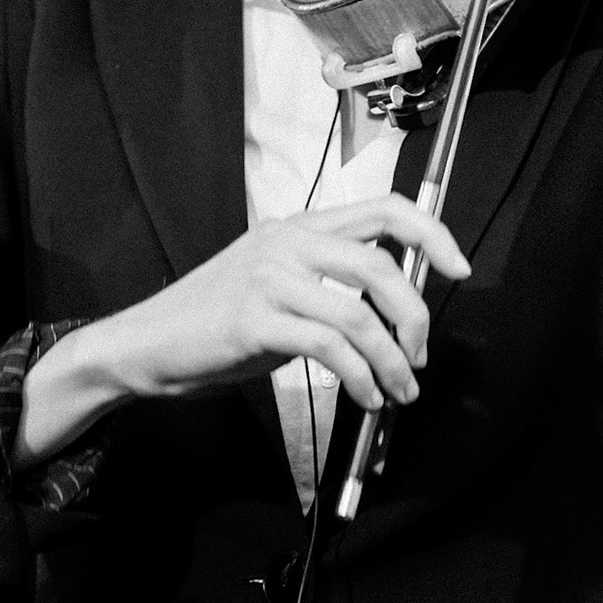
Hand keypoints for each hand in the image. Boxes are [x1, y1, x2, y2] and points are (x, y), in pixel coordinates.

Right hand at [92, 194, 469, 412]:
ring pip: (359, 312)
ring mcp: (269, 278)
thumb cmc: (214, 321)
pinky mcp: (255, 320)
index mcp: (298, 226)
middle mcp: (287, 242)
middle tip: (421, 354)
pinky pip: (330, 348)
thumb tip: (393, 309)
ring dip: (391, 360)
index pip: (385, 207)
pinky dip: (359, 377)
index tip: (459, 267)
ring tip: (398, 390)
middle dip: (416, 316)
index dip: (432, 233)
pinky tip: (364, 395)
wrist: (144, 343)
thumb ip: (328, 282)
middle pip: (381, 263)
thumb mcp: (276, 284)